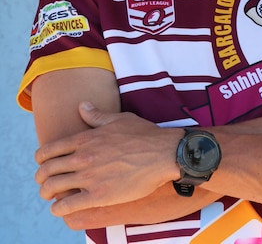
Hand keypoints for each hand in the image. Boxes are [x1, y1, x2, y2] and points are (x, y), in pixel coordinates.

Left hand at [35, 102, 181, 217]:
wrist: (166, 153)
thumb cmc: (146, 135)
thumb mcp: (120, 119)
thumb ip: (97, 115)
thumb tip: (82, 106)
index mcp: (85, 139)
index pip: (48, 150)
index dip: (41, 159)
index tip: (45, 164)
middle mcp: (83, 158)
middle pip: (46, 170)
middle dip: (41, 178)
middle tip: (46, 182)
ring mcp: (89, 177)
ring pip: (52, 188)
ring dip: (46, 193)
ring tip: (52, 197)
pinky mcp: (99, 195)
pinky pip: (67, 205)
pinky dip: (58, 209)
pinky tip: (61, 208)